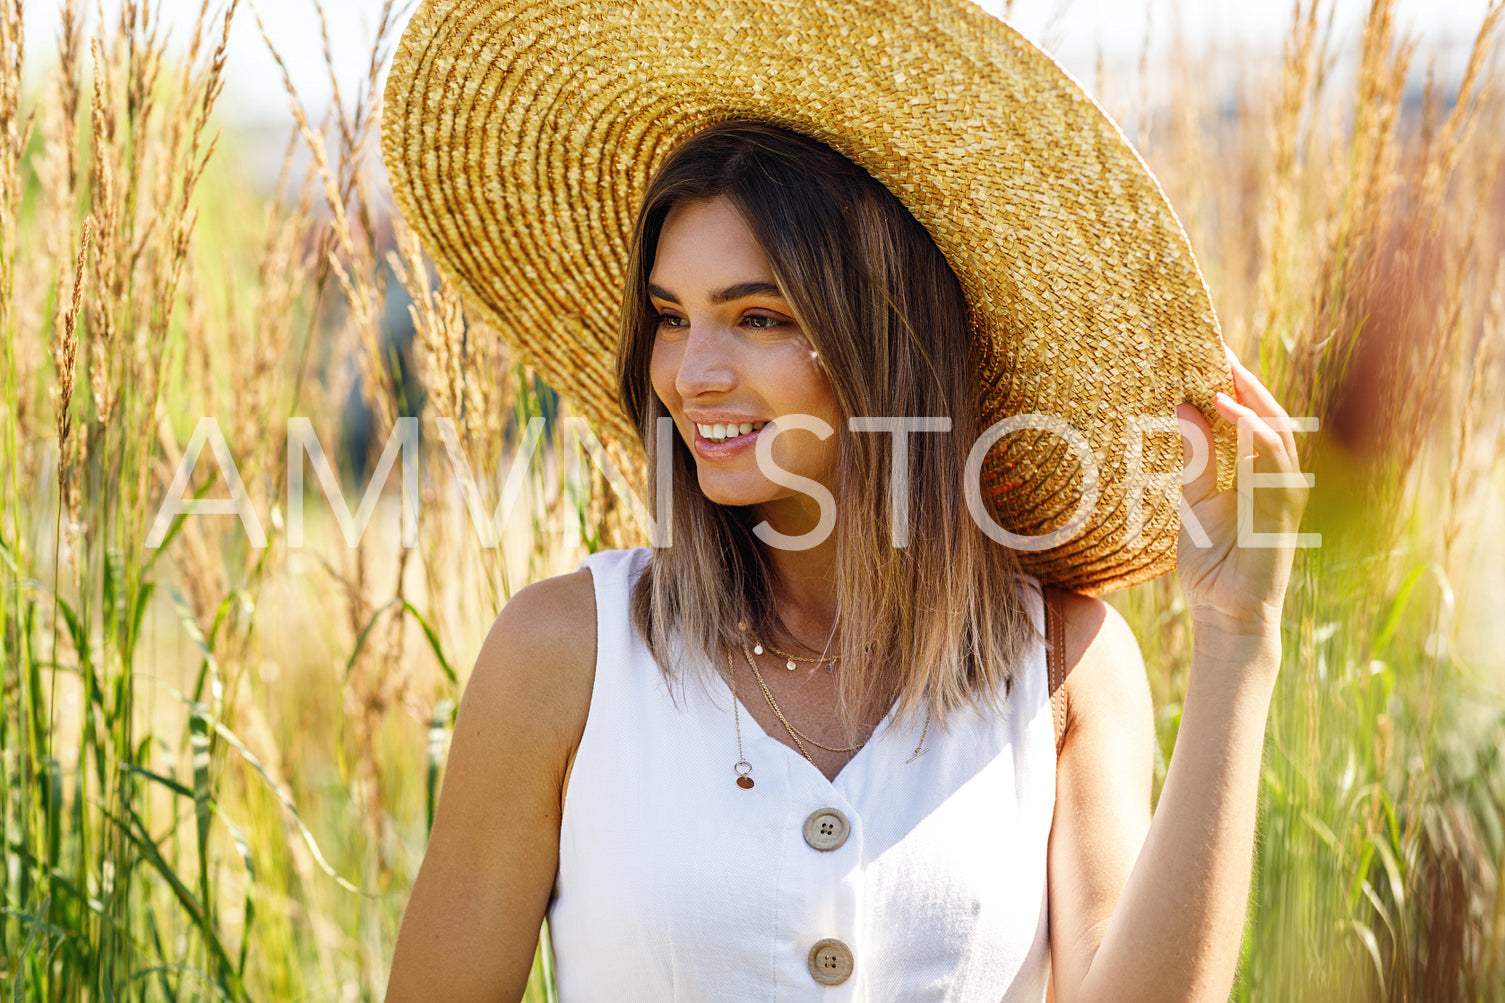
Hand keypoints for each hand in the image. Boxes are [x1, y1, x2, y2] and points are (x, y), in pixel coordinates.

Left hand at [1175, 345, 1309, 642]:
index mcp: (1252, 469)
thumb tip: (1183, 407)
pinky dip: (1254, 430)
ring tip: (1222, 363)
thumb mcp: (1193, 502)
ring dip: (1250, 393)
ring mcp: (1284, 488)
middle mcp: (1274, 473)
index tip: (1203, 349)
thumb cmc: (1212, 562)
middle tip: (1213, 342)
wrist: (1227, 613)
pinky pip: (1274, 458)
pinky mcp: (1285, 505)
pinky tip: (1229, 408)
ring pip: (1277, 427)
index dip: (1229, 382)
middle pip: (1266, 411)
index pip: (1245, 414)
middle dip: (1242, 377)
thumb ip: (1194, 457)